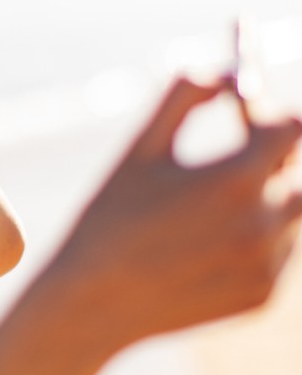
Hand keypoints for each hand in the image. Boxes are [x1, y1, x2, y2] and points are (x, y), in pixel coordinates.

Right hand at [47, 75, 301, 349]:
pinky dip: (253, 236)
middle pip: (294, 168)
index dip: (268, 110)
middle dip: (267, 152)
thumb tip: (226, 70)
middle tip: (238, 142)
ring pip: (289, 211)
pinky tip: (203, 240)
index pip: (291, 126)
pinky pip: (276, 252)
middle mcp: (263, 224)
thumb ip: (185, 96)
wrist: (93, 304)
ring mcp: (268, 264)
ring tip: (205, 200)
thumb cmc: (109, 217)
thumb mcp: (139, 148)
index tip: (248, 105)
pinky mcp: (263, 296)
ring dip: (261, 194)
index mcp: (234, 180)